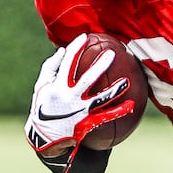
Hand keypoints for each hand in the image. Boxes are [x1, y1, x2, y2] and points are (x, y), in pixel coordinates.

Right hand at [24, 34, 135, 155]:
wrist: (45, 136)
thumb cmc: (43, 106)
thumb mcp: (41, 86)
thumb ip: (51, 67)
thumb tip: (63, 49)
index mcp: (58, 86)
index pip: (68, 63)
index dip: (76, 48)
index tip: (85, 37)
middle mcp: (69, 97)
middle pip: (87, 79)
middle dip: (99, 66)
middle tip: (111, 53)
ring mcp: (79, 111)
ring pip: (100, 99)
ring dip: (114, 90)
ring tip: (127, 81)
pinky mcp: (87, 123)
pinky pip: (105, 116)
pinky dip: (119, 111)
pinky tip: (132, 105)